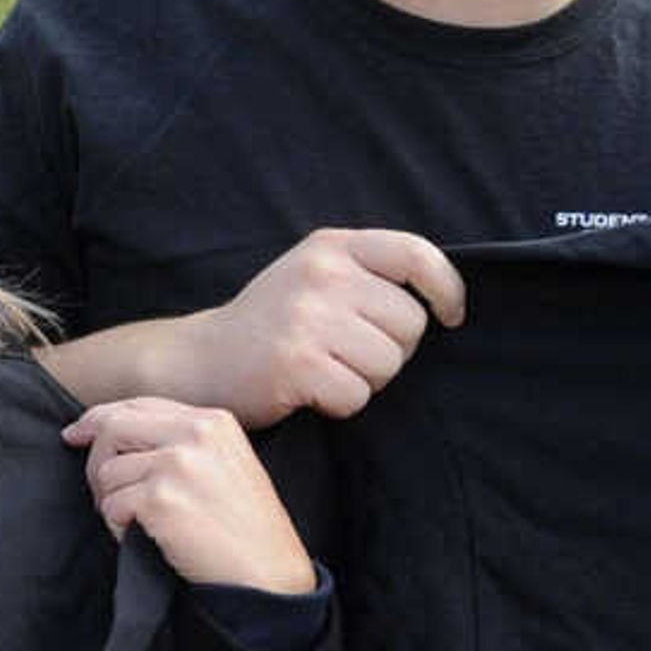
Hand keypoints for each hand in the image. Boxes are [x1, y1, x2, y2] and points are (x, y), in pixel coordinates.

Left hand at [64, 398, 315, 594]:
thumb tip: (111, 430)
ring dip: (111, 503)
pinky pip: (110, 506)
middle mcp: (196, 433)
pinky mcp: (160, 499)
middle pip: (112, 427)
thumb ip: (182, 442)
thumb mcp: (225, 465)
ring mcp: (177, 464)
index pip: (139, 405)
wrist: (269, 575)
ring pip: (107, 472)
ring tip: (140, 525)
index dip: (99, 419)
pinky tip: (144, 539)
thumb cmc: (245, 529)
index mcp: (213, 421)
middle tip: (103, 495)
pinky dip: (117, 528)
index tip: (76, 435)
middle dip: (96, 461)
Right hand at [166, 228, 466, 425]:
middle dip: (392, 351)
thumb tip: (441, 301)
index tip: (450, 316)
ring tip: (327, 371)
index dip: (446, 289)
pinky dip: (340, 404)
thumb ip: (368, 275)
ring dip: (366, 381)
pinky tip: (311, 392)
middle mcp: (322, 274)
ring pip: (388, 364)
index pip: (416, 255)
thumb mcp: (315, 276)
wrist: (199, 360)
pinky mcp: (295, 362)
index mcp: (332, 246)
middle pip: (410, 324)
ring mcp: (307, 317)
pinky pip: (357, 395)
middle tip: (349, 356)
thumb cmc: (271, 324)